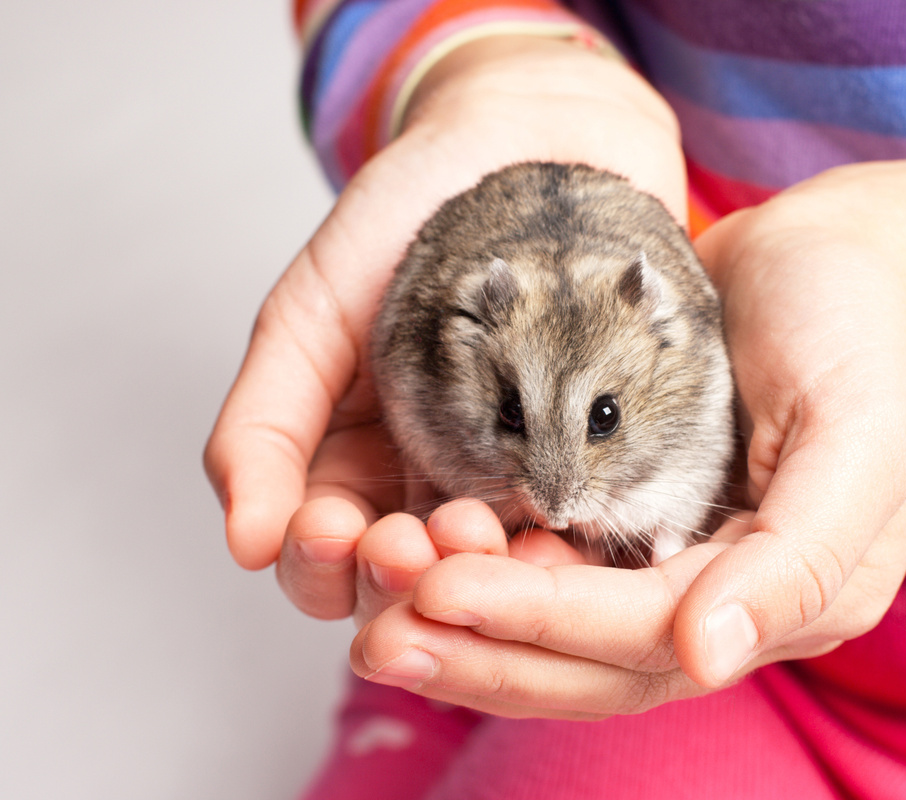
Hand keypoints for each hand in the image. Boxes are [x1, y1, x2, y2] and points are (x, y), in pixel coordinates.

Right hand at [203, 35, 687, 621]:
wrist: (524, 150)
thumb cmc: (404, 225)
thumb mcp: (308, 315)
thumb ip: (263, 424)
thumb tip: (243, 542)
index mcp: (349, 468)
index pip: (320, 561)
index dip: (320, 563)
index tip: (336, 528)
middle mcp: (426, 491)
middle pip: (403, 588)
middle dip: (400, 577)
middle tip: (415, 542)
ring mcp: (510, 484)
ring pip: (487, 577)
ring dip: (475, 573)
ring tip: (479, 528)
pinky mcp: (589, 467)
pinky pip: (571, 535)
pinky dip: (552, 546)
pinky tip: (550, 525)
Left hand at [348, 161, 905, 715]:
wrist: (838, 255)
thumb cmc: (859, 328)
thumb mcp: (861, 432)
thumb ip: (802, 555)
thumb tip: (708, 656)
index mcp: (794, 598)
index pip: (649, 638)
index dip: (543, 624)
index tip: (441, 594)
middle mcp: (730, 599)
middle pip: (593, 661)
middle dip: (486, 653)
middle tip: (380, 636)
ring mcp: (680, 560)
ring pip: (562, 629)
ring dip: (471, 630)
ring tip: (376, 612)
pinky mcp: (637, 513)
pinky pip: (553, 565)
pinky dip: (488, 572)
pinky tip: (420, 558)